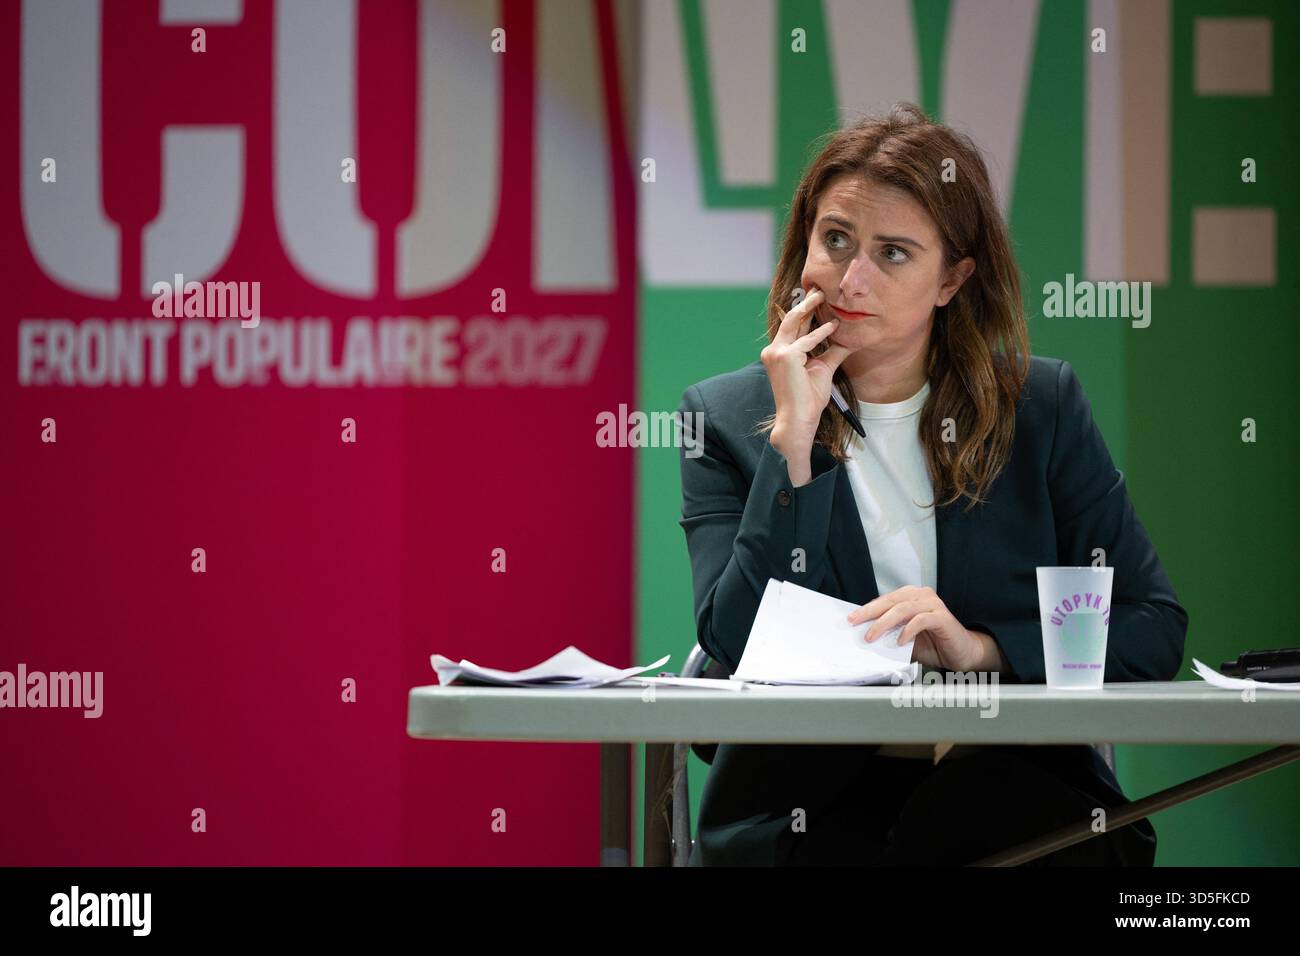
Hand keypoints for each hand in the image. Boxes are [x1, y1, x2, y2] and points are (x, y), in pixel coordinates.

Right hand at [761, 287, 855, 445]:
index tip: (816, 299)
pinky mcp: (785, 357)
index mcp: (779, 352)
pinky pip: (806, 341)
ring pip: (794, 323)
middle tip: (818, 289)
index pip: (793, 327)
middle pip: (790, 319)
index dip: (805, 312)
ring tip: (822, 296)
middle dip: (805, 303)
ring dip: (809, 308)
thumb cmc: (807, 399)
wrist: (798, 419)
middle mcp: (774, 350)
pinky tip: (834, 326)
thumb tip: (849, 340)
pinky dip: (821, 333)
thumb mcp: (822, 369)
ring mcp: (777, 353)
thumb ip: (832, 352)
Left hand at [846, 585, 994, 671]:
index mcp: (911, 596)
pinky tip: (900, 642)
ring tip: (872, 636)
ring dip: (885, 623)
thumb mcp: (905, 639)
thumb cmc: (933, 644)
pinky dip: (908, 630)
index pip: (884, 600)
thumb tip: (866, 637)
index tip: (850, 619)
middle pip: (891, 601)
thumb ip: (890, 634)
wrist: (961, 652)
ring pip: (903, 608)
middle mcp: (922, 595)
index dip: (867, 609)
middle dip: (870, 613)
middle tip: (855, 623)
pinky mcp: (943, 617)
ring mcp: (933, 604)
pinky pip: (921, 620)